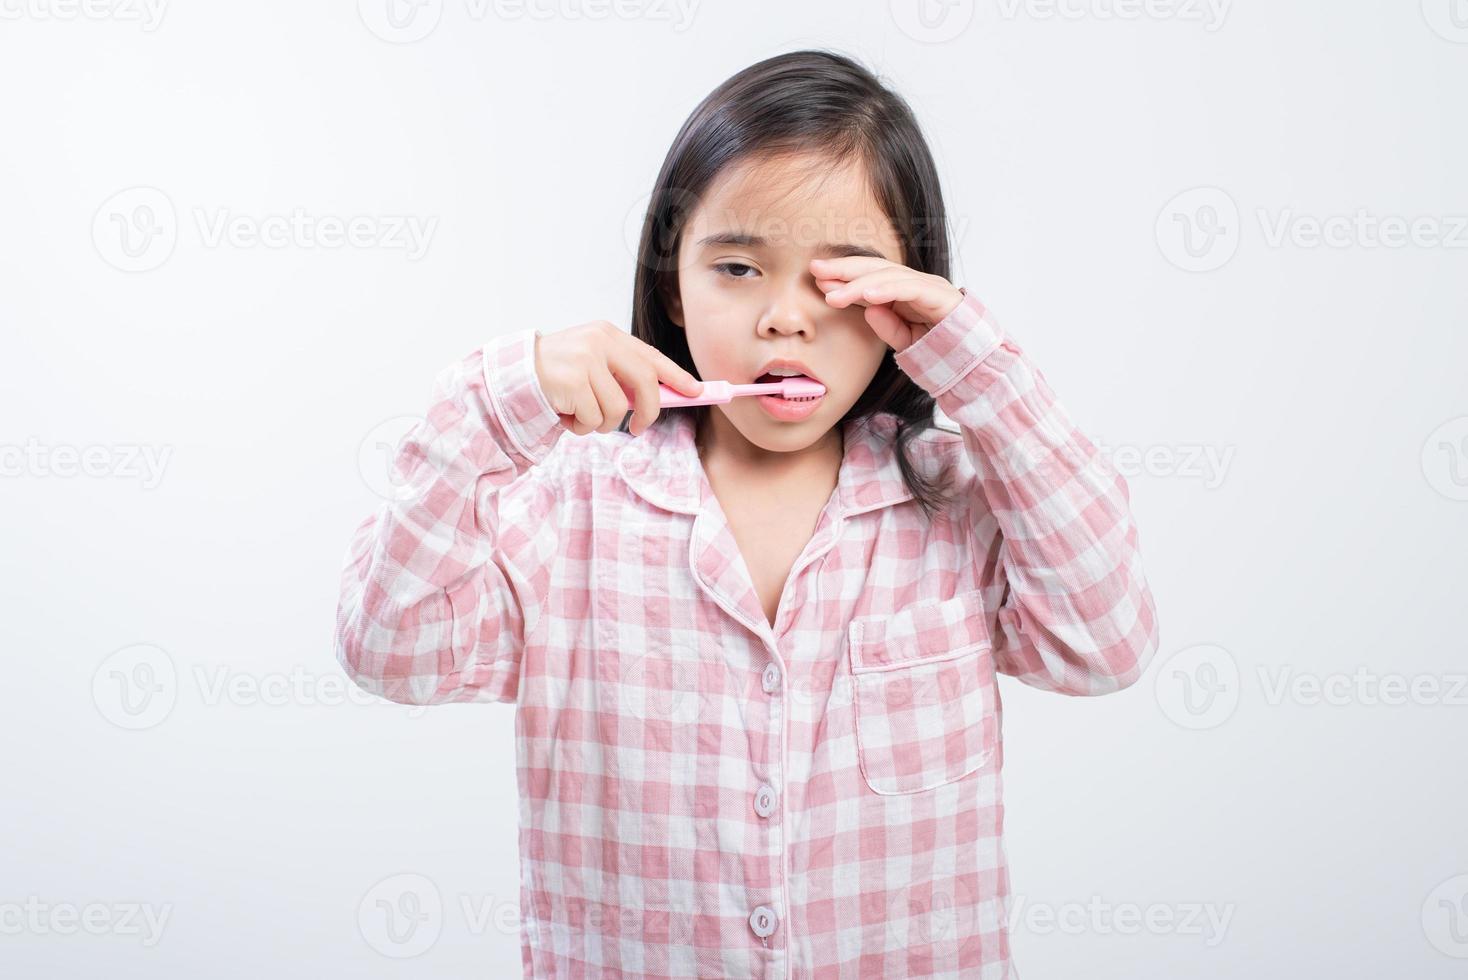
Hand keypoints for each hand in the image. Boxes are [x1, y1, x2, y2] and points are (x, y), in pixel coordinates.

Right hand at [534, 321, 702, 436]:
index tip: (696, 391)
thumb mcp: (590, 365)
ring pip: (616, 408)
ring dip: (600, 423)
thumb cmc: (555, 376)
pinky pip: (594, 418)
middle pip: (645, 380)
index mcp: (607, 334)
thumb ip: (619, 375)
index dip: (677, 375)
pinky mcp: (573, 381)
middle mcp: (599, 342)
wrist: (511, 375)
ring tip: (579, 415)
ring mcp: (586, 360)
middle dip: (648, 411)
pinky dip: (582, 426)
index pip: (651, 355)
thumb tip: (656, 399)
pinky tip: (566, 416)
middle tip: (638, 428)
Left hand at [810, 256, 963, 351]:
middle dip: (844, 269)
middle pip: (875, 269)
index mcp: (903, 294)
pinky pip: (909, 288)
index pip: (868, 280)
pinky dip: (886, 288)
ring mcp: (928, 287)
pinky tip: (866, 293)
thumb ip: (888, 327)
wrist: (977, 361)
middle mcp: (915, 285)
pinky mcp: (940, 296)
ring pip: (889, 276)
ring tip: (833, 293)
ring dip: (858, 283)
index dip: (843, 278)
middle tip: (815, 269)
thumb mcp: (906, 343)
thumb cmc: (942, 351)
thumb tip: (868, 310)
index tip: (817, 279)